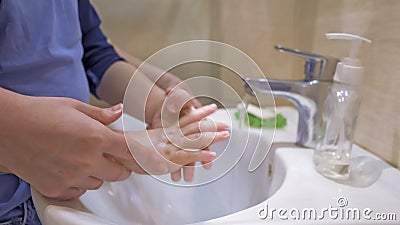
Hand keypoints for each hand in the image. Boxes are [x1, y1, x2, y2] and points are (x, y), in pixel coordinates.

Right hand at [0, 95, 132, 199]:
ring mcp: (71, 177)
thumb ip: (100, 115)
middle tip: (111, 157)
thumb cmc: (38, 113)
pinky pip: (78, 192)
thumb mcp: (74, 107)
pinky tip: (69, 169)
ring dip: (97, 174)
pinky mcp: (55, 189)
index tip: (141, 155)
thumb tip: (118, 112)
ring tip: (83, 159)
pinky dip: (78, 184)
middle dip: (119, 166)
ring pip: (98, 183)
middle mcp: (86, 161)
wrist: (6, 127)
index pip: (130, 152)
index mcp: (95, 138)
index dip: (138, 154)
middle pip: (119, 174)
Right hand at [112, 104, 229, 179]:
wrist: (113, 153)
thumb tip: (137, 122)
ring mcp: (168, 147)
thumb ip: (149, 134)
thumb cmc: (125, 149)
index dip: (199, 112)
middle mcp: (167, 136)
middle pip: (193, 128)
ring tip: (226, 135)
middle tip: (227, 124)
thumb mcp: (138, 140)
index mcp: (163, 130)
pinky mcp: (167, 159)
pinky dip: (200, 156)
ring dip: (211, 138)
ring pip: (194, 140)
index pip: (184, 118)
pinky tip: (213, 156)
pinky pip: (187, 156)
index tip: (211, 108)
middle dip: (211, 126)